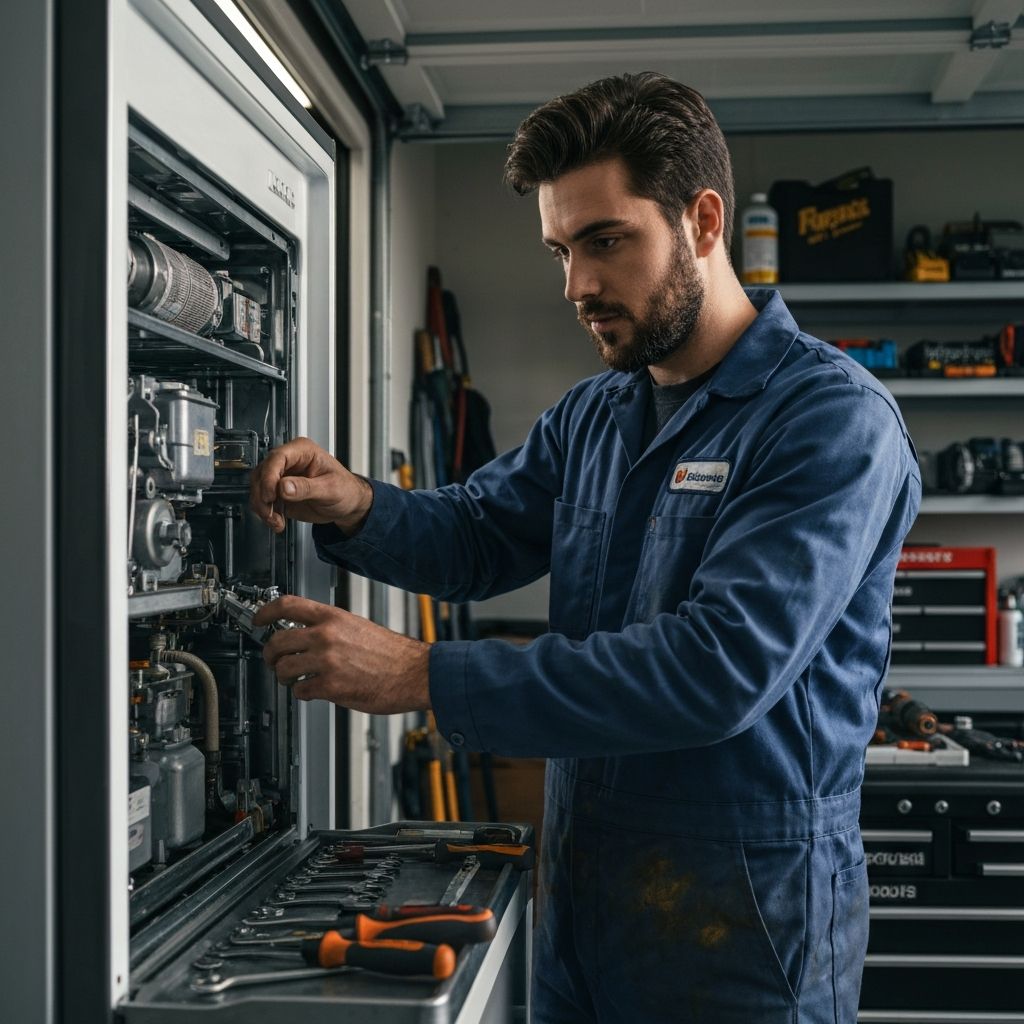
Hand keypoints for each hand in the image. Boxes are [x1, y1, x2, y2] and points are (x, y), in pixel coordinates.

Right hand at [249, 437, 373, 534]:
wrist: (347, 505)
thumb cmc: (345, 489)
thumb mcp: (330, 488)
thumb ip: (307, 487)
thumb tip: (284, 487)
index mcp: (302, 451)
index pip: (277, 458)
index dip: (269, 476)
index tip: (270, 495)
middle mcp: (289, 462)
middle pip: (262, 473)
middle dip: (263, 496)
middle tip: (271, 513)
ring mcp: (281, 477)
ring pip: (258, 488)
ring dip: (263, 507)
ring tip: (276, 521)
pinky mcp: (278, 493)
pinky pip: (263, 501)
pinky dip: (266, 513)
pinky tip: (277, 522)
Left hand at [253, 595, 430, 712]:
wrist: (415, 673)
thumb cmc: (393, 654)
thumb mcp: (359, 627)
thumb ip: (332, 629)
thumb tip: (308, 635)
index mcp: (333, 617)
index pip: (287, 605)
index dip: (265, 612)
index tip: (258, 619)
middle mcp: (326, 635)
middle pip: (278, 640)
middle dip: (270, 653)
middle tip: (273, 660)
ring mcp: (327, 661)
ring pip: (283, 667)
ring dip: (283, 676)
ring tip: (292, 679)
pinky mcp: (331, 686)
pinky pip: (299, 690)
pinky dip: (301, 692)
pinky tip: (310, 691)